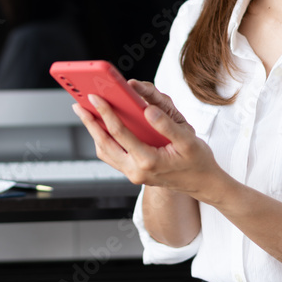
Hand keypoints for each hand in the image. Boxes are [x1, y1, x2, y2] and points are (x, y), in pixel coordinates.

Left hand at [72, 81, 233, 205]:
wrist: (203, 184)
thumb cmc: (197, 161)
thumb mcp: (188, 140)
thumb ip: (167, 125)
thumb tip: (148, 110)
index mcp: (149, 161)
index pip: (120, 133)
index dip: (106, 113)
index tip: (95, 97)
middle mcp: (136, 171)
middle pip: (104, 144)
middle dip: (90, 123)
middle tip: (78, 105)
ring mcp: (133, 174)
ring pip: (105, 152)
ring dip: (94, 133)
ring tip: (86, 114)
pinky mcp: (133, 173)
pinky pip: (112, 156)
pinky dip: (104, 140)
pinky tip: (103, 127)